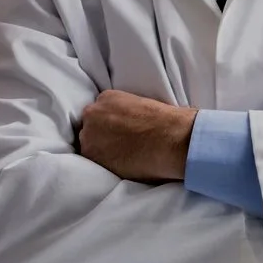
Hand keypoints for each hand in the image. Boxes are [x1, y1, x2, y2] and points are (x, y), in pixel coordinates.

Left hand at [78, 89, 197, 181]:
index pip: (98, 112)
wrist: (172, 140)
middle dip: (102, 136)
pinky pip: (93, 162)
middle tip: (121, 146)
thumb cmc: (167, 123)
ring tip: (122, 158)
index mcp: (106, 97)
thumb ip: (126, 111)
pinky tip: (122, 165)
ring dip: (102, 151)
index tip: (119, 133)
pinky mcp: (92, 156)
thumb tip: (126, 124)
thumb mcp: (143, 104)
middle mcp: (93, 113)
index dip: (108, 125)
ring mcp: (90, 135)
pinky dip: (106, 165)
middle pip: (90, 127)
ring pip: (89, 145)